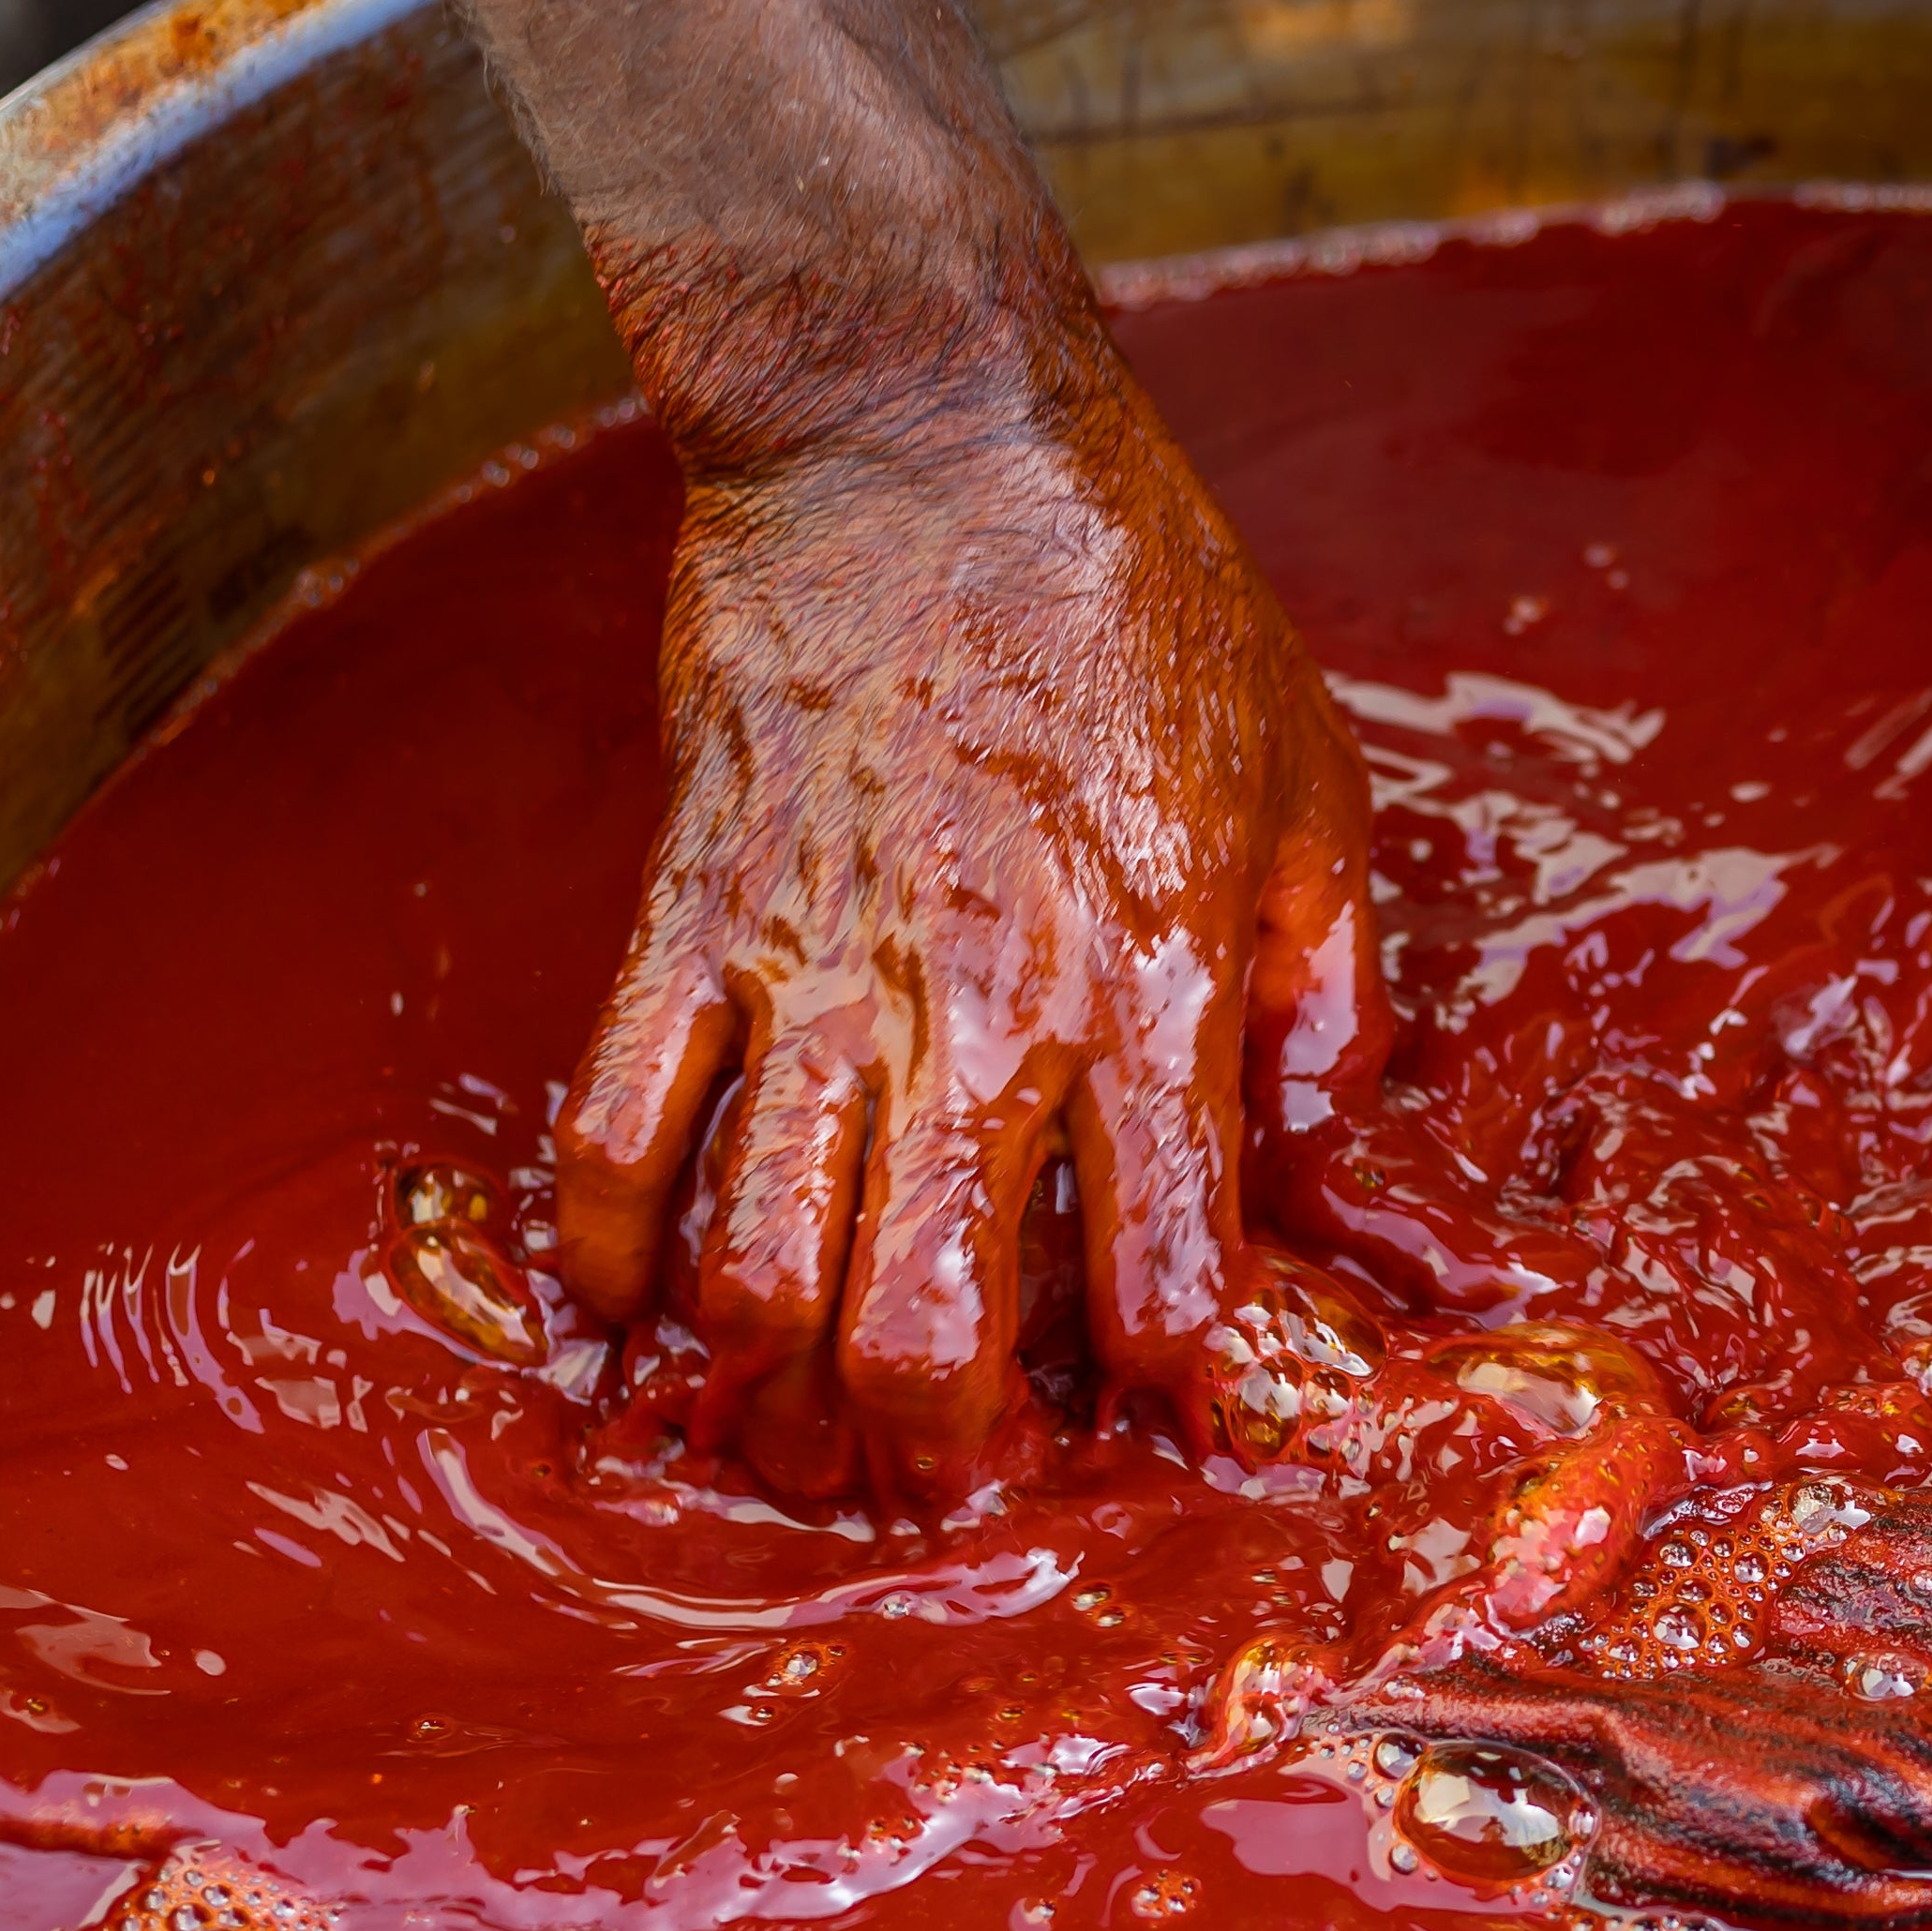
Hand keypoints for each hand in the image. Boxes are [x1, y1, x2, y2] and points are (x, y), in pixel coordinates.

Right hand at [552, 296, 1385, 1505]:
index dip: (1160, 1381)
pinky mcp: (692, 914)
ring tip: (797, 1442)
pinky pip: (618, 1126)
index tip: (1149, 1413)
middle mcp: (985, 1009)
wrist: (928, 445)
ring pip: (762, 1259)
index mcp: (1153, 989)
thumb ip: (1326, 983)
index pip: (1164, 1267)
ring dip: (773, 1386)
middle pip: (933, 1318)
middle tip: (944, 1485)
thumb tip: (1325, 1138)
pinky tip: (625, 1323)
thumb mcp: (1309, 789)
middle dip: (936, 1445)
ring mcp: (819, 971)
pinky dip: (605, 1253)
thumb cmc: (1143, 611)